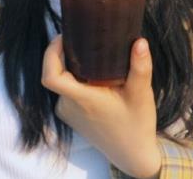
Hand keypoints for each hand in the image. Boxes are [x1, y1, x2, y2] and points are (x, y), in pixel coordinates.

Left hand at [41, 35, 161, 178]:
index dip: (51, 53)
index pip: (50, 77)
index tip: (65, 37)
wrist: (132, 154)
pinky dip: (74, 76)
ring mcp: (68, 111)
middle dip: (63, 52)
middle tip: (83, 37)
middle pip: (54, 72)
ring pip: (61, 79)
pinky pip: (65, 88)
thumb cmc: (136, 124)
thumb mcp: (141, 94)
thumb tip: (140, 41)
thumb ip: (140, 67)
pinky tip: (92, 70)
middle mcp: (69, 106)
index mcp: (82, 99)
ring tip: (90, 50)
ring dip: (70, 64)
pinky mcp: (70, 114)